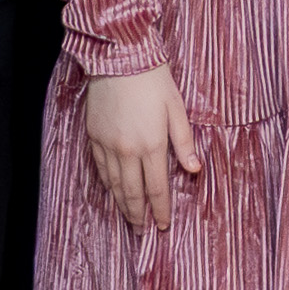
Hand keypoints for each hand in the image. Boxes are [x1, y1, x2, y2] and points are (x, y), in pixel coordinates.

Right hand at [84, 65, 200, 231]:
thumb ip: (184, 141)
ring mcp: (108, 144)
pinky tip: (112, 190)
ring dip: (122, 204)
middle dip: (138, 216)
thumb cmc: (154, 79)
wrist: (119, 56)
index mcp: (151, 144)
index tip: (163, 226)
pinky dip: (107, 184)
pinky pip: (100, 168)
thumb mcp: (177, 108)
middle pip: (132, 193)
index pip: (156, 188)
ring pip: (114, 184)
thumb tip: (194, 169)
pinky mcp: (94, 135)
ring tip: (128, 218)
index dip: (160, 210)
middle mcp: (127, 150)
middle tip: (142, 232)